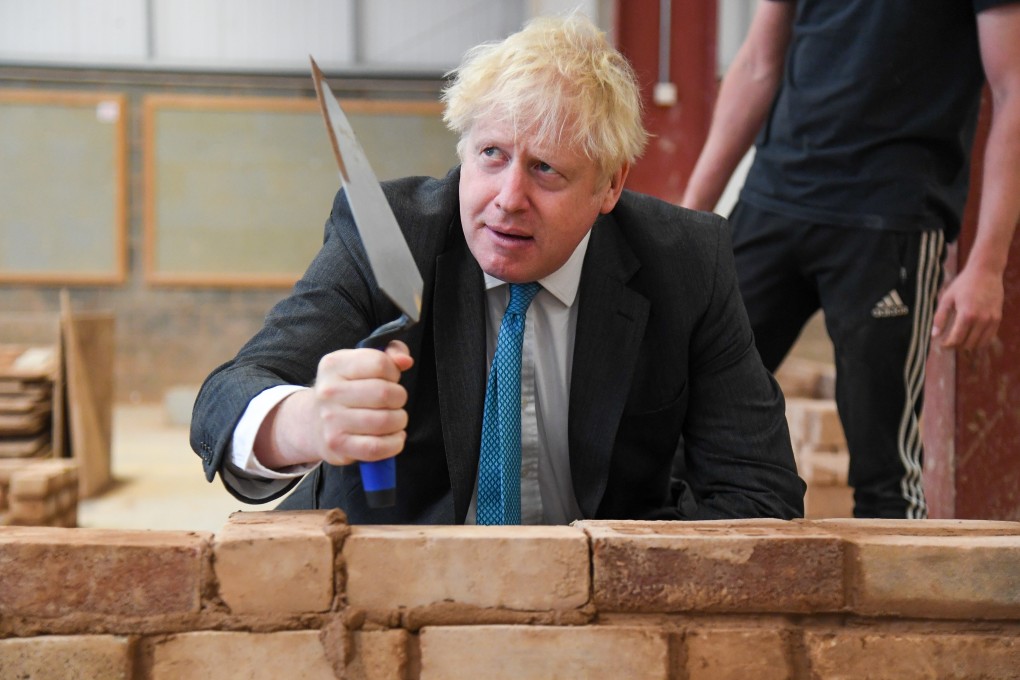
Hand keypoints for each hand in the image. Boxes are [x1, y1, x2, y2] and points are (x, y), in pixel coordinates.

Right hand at [312, 340, 413, 465]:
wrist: (313, 423)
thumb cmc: (348, 391)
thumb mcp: (362, 364)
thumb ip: (390, 355)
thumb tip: (405, 361)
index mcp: (334, 365)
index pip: (379, 363)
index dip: (394, 373)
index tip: (390, 380)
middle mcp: (329, 391)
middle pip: (385, 393)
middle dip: (399, 398)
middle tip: (394, 403)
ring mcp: (331, 420)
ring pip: (384, 421)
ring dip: (399, 421)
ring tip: (395, 420)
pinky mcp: (338, 445)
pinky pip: (377, 447)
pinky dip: (394, 443)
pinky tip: (394, 437)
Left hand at [931, 265, 1003, 350]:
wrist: (986, 272)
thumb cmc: (963, 284)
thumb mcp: (947, 298)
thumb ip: (940, 317)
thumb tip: (933, 335)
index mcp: (967, 314)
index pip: (957, 339)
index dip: (948, 345)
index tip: (942, 345)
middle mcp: (981, 319)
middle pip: (968, 344)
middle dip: (957, 346)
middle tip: (949, 342)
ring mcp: (991, 320)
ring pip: (980, 344)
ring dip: (968, 345)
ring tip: (959, 340)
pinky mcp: (998, 318)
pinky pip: (989, 337)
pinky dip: (980, 340)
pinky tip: (971, 336)